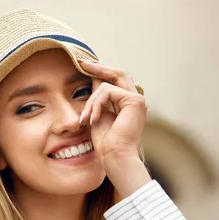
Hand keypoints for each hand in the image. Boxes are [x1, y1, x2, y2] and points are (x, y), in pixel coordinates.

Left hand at [78, 60, 151, 195]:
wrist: (114, 156)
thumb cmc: (105, 141)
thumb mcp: (98, 113)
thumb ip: (97, 97)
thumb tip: (92, 78)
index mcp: (128, 103)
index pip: (115, 79)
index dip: (101, 70)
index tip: (83, 65)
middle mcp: (135, 99)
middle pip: (117, 73)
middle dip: (98, 67)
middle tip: (81, 62)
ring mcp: (137, 99)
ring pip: (107, 84)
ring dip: (91, 100)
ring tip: (86, 118)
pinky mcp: (135, 101)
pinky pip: (108, 91)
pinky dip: (96, 103)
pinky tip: (93, 119)